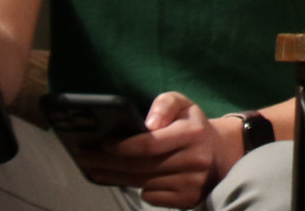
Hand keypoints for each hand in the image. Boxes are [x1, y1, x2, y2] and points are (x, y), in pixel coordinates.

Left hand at [72, 93, 225, 207]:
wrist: (219, 153)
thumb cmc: (192, 127)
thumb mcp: (183, 105)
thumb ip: (165, 104)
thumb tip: (148, 124)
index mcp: (194, 133)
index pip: (150, 144)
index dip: (122, 146)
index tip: (103, 143)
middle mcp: (195, 159)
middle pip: (140, 166)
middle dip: (108, 163)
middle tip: (85, 159)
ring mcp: (192, 182)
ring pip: (142, 183)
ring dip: (115, 178)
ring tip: (96, 170)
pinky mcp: (188, 199)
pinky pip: (151, 197)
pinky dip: (139, 188)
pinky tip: (127, 179)